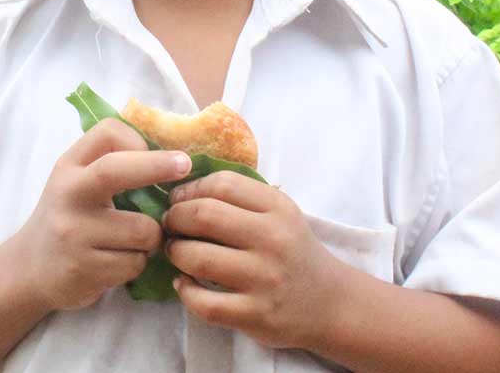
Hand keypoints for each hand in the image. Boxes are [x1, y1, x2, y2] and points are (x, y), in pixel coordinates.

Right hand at [11, 118, 190, 312]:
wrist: (30, 269)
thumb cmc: (68, 217)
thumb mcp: (77, 181)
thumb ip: (110, 163)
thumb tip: (170, 152)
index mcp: (69, 166)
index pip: (107, 134)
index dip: (139, 140)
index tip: (162, 154)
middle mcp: (68, 194)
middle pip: (116, 171)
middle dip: (157, 166)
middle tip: (184, 165)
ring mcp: (74, 232)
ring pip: (143, 230)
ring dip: (151, 238)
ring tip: (133, 241)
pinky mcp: (83, 268)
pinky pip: (135, 263)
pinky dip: (137, 263)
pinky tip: (118, 262)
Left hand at [164, 171, 352, 350]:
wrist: (329, 303)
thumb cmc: (292, 251)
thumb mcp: (278, 214)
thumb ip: (239, 198)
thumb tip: (180, 188)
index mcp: (278, 208)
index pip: (222, 183)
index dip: (189, 189)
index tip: (179, 200)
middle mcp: (273, 240)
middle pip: (203, 215)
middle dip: (175, 218)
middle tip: (171, 225)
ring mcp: (265, 279)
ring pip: (197, 258)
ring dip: (175, 253)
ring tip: (176, 252)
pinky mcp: (256, 315)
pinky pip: (203, 302)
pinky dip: (184, 291)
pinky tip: (185, 284)